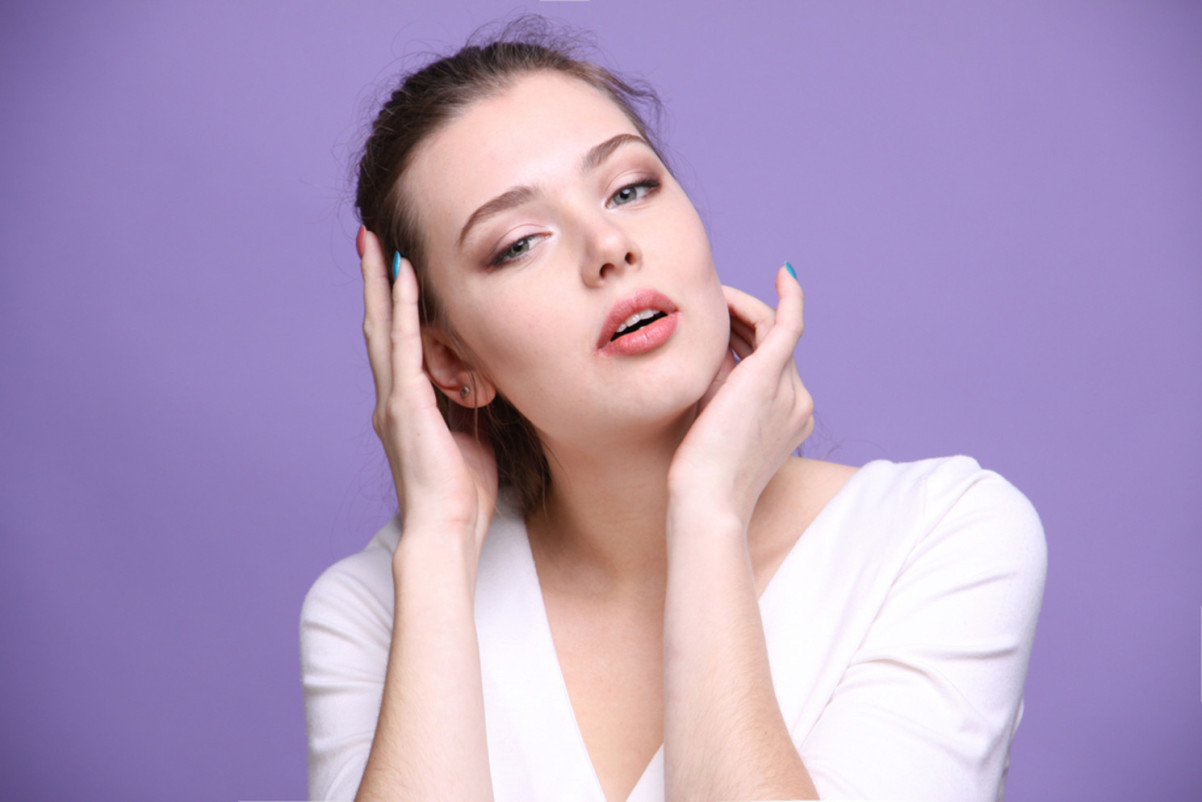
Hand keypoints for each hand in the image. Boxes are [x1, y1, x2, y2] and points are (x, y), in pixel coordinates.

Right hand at [359, 228, 497, 553]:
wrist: (446, 530)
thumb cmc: (462, 496)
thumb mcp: (474, 439)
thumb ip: (472, 407)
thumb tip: (488, 383)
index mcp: (406, 407)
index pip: (397, 344)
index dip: (393, 305)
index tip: (393, 268)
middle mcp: (391, 398)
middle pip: (379, 325)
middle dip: (375, 281)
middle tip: (369, 238)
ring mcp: (395, 399)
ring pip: (383, 326)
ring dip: (380, 281)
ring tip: (374, 241)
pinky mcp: (407, 403)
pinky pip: (405, 343)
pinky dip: (404, 307)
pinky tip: (404, 275)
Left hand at [667, 265, 813, 527]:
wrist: (707, 499)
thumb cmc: (699, 475)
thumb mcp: (711, 422)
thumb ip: (716, 387)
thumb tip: (704, 350)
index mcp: (788, 419)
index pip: (768, 363)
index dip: (740, 341)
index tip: (718, 332)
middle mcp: (799, 403)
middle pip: (771, 344)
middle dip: (738, 322)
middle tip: (706, 309)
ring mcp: (791, 390)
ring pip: (771, 330)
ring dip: (740, 310)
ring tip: (711, 299)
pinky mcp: (772, 376)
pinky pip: (788, 324)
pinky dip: (789, 297)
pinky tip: (784, 274)